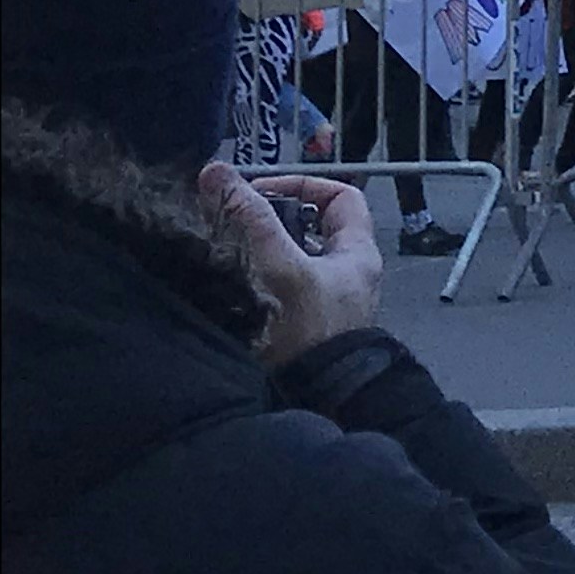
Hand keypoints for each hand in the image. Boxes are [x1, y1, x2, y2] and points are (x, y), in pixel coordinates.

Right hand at [199, 167, 383, 369]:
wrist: (320, 399)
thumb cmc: (310, 332)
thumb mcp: (283, 268)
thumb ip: (252, 222)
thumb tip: (217, 173)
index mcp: (357, 253)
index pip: (342, 197)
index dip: (305, 185)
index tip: (262, 191)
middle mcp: (346, 274)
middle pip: (310, 229)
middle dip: (272, 220)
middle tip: (231, 220)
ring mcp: (326, 302)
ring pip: (291, 260)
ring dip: (259, 251)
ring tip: (221, 246)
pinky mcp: (302, 327)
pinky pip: (279, 289)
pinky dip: (255, 280)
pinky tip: (226, 282)